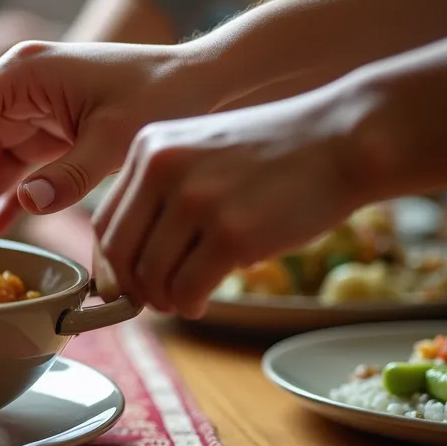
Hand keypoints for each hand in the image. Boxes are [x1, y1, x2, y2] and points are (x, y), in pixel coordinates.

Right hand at [0, 41, 214, 250]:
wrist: (203, 82)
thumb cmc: (161, 93)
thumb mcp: (115, 136)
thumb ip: (69, 175)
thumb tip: (24, 206)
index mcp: (23, 74)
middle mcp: (17, 91)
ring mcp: (31, 114)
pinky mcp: (48, 136)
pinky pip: (13, 172)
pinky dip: (2, 201)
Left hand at [92, 82, 378, 317]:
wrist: (341, 140)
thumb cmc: (274, 154)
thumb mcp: (200, 151)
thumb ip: (161, 192)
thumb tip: (125, 260)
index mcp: (149, 149)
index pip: (105, 222)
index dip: (109, 265)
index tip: (123, 285)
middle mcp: (164, 170)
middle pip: (120, 253)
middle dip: (132, 289)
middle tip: (153, 302)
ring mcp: (197, 201)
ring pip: (152, 276)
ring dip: (163, 300)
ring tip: (182, 301)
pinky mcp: (232, 233)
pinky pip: (187, 288)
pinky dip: (188, 305)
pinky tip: (200, 303)